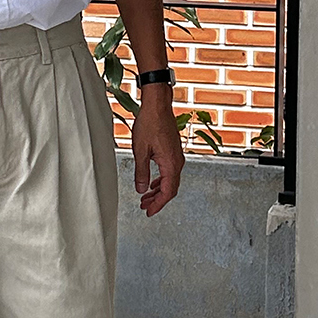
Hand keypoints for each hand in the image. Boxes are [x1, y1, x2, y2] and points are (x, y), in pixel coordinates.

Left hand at [131, 94, 184, 217]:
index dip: (158, 205)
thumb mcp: (140, 151)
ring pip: (169, 181)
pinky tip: (152, 183)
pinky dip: (160, 181)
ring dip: (158, 191)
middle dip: (157, 200)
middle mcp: (177, 162)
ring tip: (146, 198)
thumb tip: (141, 189)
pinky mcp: (173, 151)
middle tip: (145, 207)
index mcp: (171, 164)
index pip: (167, 192)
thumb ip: (141, 173)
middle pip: (170, 189)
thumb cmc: (150, 123)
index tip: (148, 212)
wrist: (158, 105)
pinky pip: (169, 172)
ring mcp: (177, 156)